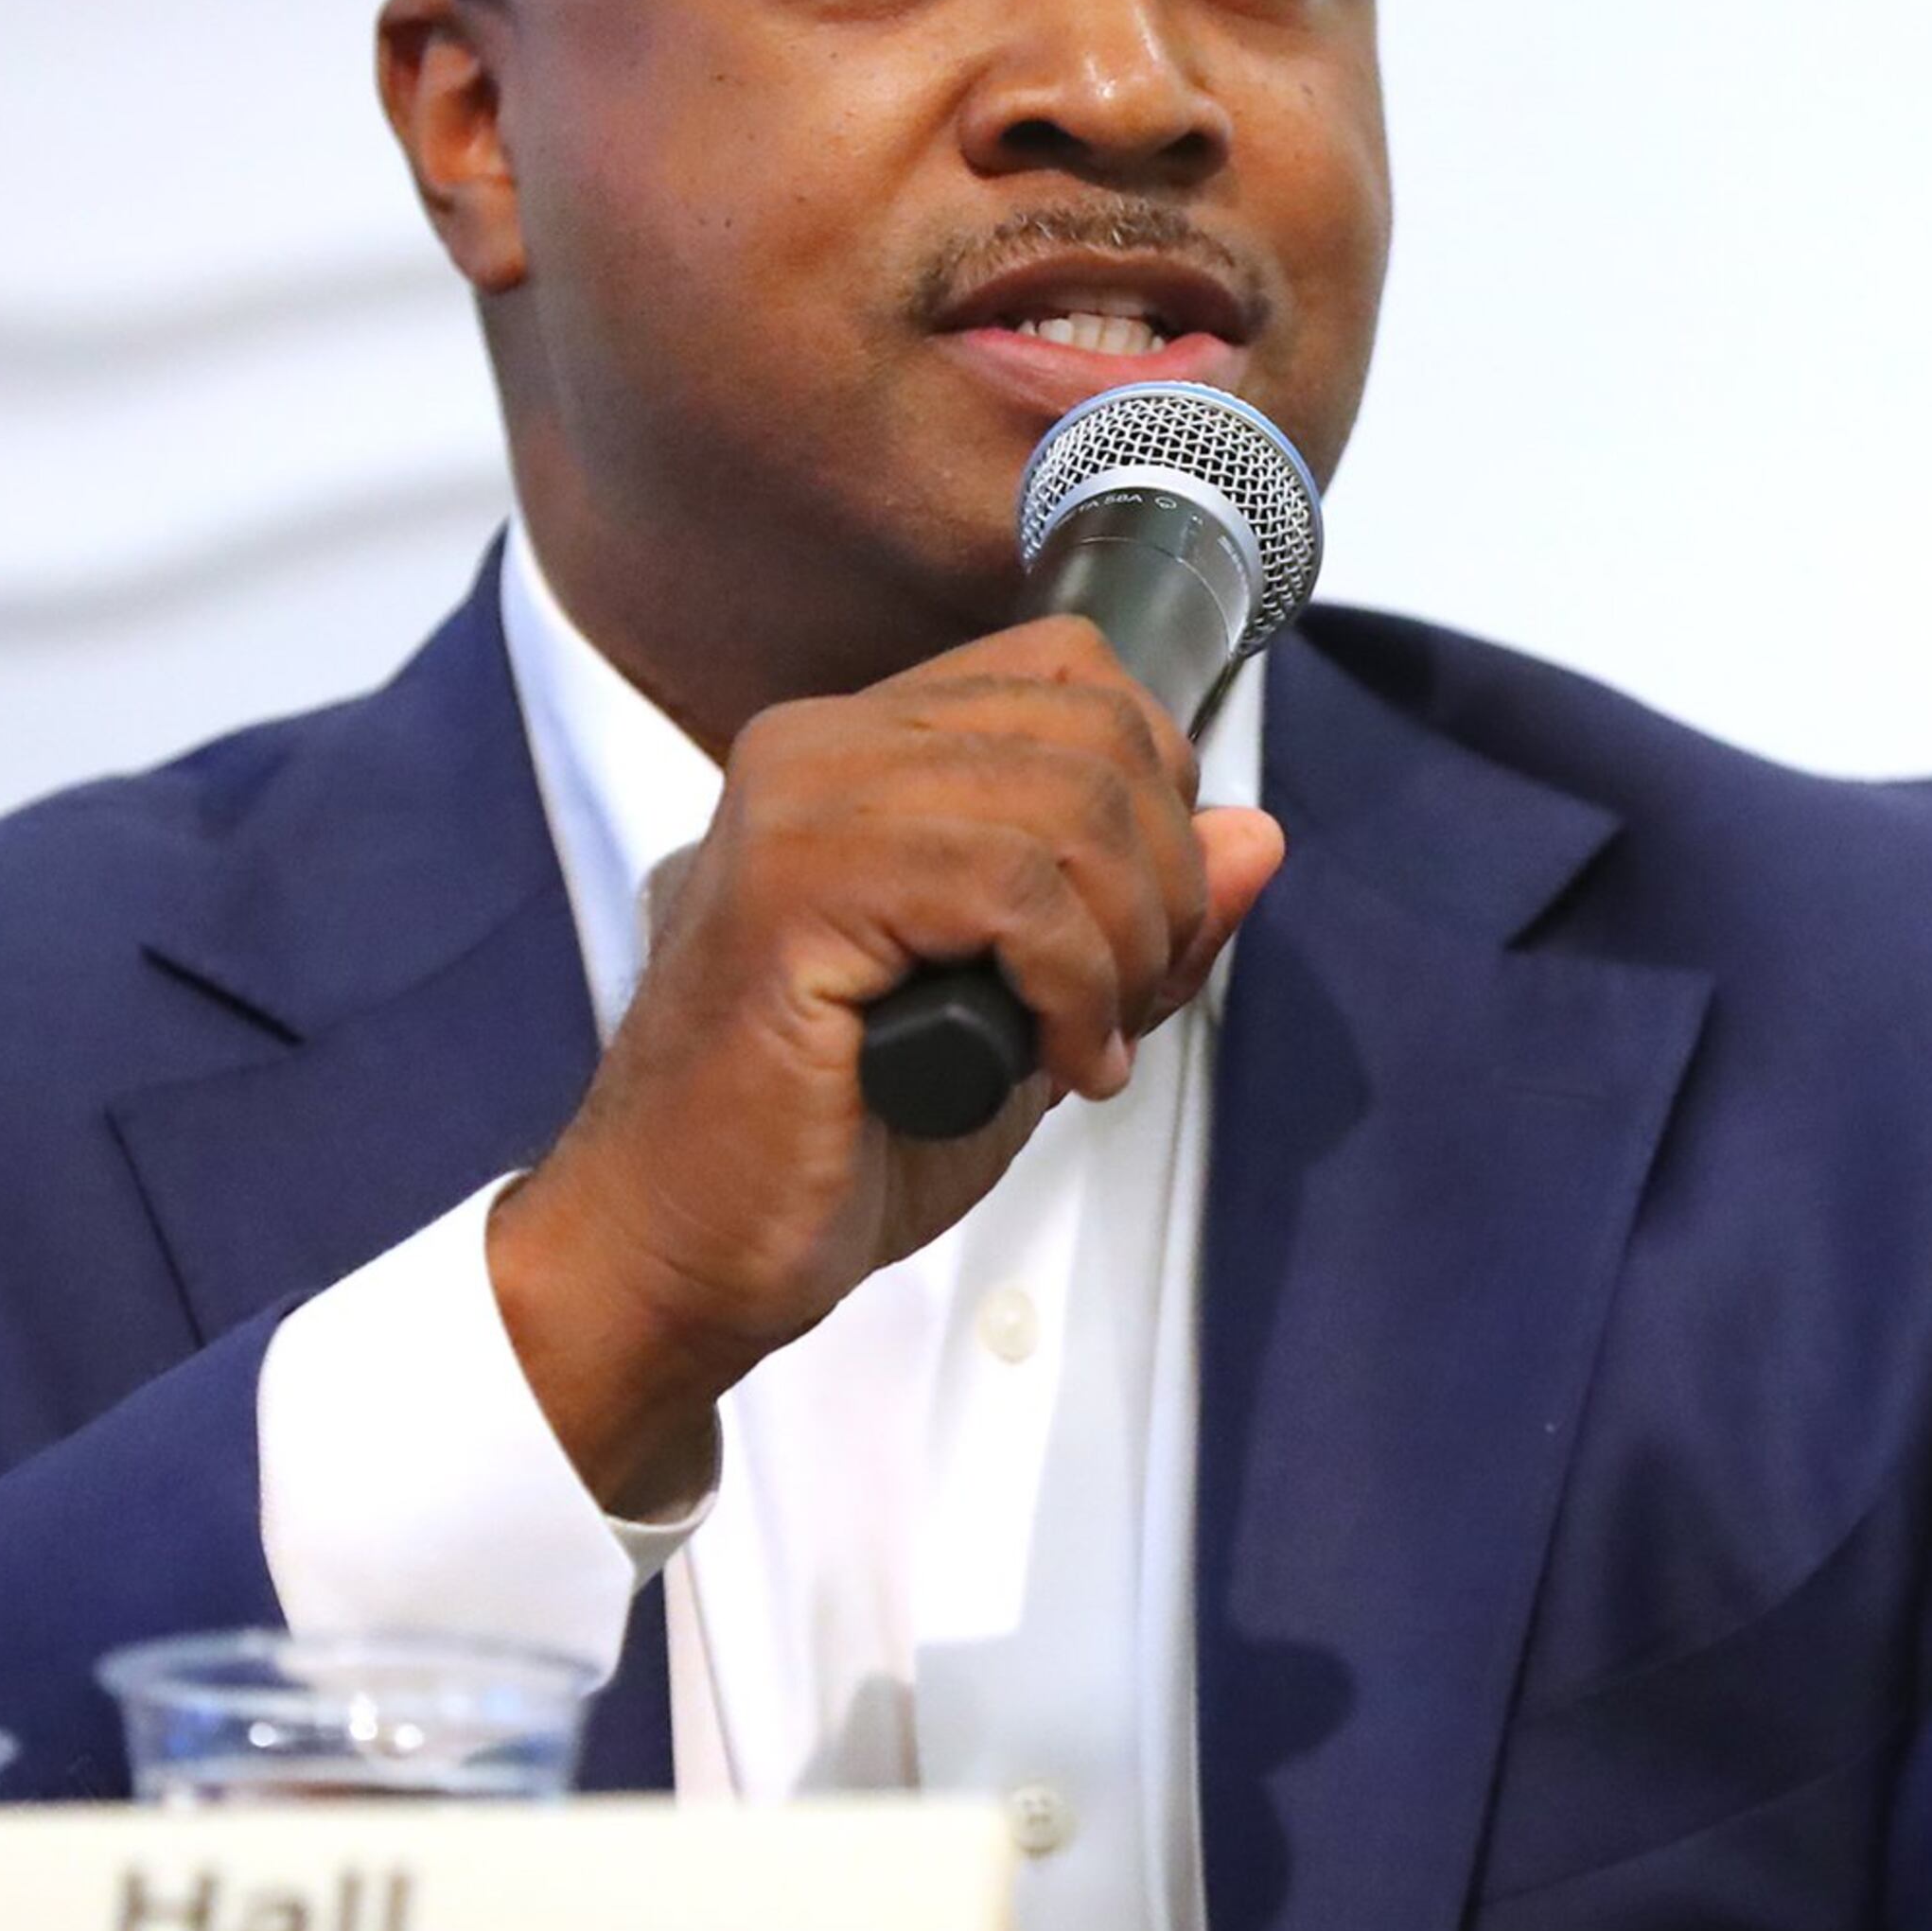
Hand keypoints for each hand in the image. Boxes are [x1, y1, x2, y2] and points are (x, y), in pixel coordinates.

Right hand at [487, 615, 1284, 1513]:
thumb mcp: (1027, 1018)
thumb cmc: (827, 1147)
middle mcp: (814, 748)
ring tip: (1090, 1043)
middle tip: (1124, 1006)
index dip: (1150, 795)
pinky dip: (1079, 988)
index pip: (1070, 672)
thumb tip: (1255, 832)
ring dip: (1127, 943)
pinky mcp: (794, 894)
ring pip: (1069, 802)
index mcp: (854, 751)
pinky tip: (1058, 1068)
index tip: (1136, 932)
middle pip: (1091, 725)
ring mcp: (796, 809)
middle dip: (1159, 879)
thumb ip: (1134, 920)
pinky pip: (1017, 887)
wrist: (676, 1258)